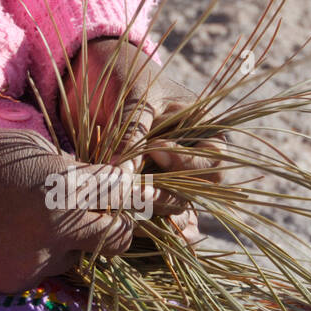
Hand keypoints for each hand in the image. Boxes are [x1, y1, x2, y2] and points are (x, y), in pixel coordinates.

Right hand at [0, 127, 171, 292]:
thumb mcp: (39, 152)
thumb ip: (82, 174)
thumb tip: (120, 187)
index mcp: (67, 191)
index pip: (128, 206)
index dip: (140, 205)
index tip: (156, 203)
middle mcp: (57, 233)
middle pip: (111, 241)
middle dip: (109, 228)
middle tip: (97, 213)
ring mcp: (34, 264)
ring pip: (75, 260)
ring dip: (69, 244)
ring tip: (34, 220)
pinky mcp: (11, 285)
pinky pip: (42, 274)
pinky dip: (36, 258)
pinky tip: (10, 237)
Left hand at [63, 38, 223, 237]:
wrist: (98, 77)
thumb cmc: (127, 77)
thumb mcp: (134, 97)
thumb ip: (133, 132)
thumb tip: (123, 172)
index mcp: (205, 129)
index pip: (212, 159)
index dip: (187, 160)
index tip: (156, 149)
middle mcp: (193, 157)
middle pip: (199, 191)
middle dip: (171, 194)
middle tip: (141, 191)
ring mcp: (170, 174)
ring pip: (175, 205)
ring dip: (155, 210)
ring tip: (131, 209)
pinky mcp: (147, 187)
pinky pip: (154, 211)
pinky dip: (148, 223)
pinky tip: (140, 233)